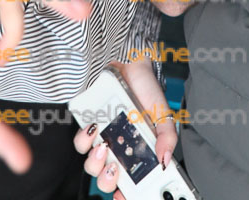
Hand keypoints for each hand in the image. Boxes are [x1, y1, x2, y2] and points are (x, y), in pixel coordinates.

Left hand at [73, 59, 177, 196]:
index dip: (126, 195)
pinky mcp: (90, 126)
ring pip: (92, 165)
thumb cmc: (146, 89)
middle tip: (115, 168)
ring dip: (95, 162)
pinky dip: (84, 140)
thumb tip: (165, 161)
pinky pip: (81, 143)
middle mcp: (119, 149)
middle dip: (108, 180)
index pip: (131, 183)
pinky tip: (93, 129)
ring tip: (103, 146)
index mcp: (138, 152)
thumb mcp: (162, 115)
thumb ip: (167, 138)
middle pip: (108, 179)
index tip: (123, 197)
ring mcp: (103, 139)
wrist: (129, 63)